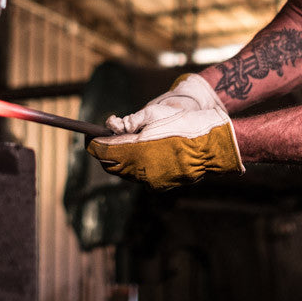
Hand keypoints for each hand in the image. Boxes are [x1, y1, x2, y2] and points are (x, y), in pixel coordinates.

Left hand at [87, 74, 243, 189]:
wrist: (213, 142)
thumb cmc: (184, 123)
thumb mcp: (154, 114)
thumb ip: (128, 122)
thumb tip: (111, 126)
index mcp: (136, 151)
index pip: (104, 150)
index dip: (93, 143)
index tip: (89, 136)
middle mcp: (141, 170)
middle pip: (111, 165)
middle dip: (104, 153)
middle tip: (102, 140)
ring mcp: (151, 181)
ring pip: (125, 173)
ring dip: (119, 160)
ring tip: (120, 147)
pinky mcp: (162, 186)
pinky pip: (141, 177)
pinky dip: (135, 167)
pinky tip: (140, 155)